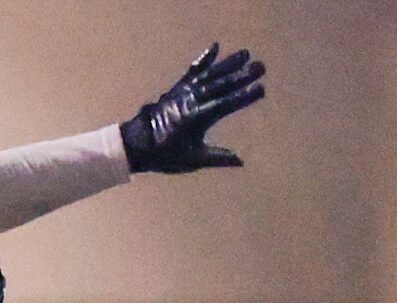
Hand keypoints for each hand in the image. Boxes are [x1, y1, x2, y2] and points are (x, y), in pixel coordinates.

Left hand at [121, 44, 267, 173]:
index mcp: (196, 118)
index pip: (225, 104)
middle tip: (261, 66)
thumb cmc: (165, 155)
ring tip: (245, 53)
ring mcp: (183, 92)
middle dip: (241, 75)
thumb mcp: (193, 160)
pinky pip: (192, 71)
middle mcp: (190, 100)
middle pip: (220, 85)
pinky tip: (214, 47)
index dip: (243, 96)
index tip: (260, 88)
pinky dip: (203, 60)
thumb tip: (241, 160)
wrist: (136, 144)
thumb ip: (217, 158)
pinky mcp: (177, 88)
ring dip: (227, 64)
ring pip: (209, 75)